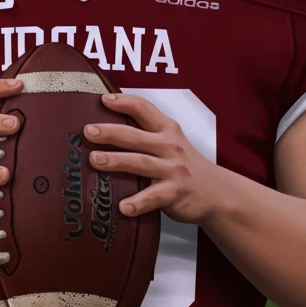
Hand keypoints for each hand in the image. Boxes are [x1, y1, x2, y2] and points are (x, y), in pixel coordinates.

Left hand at [84, 93, 219, 225]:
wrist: (217, 192)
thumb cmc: (185, 165)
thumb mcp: (171, 143)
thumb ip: (146, 136)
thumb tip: (106, 132)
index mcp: (167, 130)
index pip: (144, 109)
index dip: (124, 102)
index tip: (103, 100)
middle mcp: (170, 146)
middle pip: (136, 136)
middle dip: (111, 132)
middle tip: (88, 131)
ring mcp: (173, 170)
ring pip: (141, 163)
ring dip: (117, 161)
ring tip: (95, 160)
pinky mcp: (176, 193)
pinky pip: (154, 197)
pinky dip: (138, 202)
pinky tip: (123, 207)